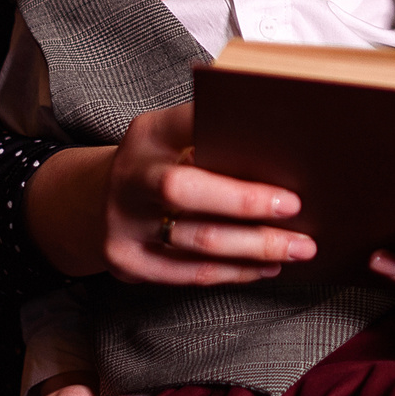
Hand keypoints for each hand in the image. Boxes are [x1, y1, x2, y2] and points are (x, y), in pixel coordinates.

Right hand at [29, 103, 318, 283]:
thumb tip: (284, 157)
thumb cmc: (158, 166)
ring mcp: (123, 222)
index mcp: (148, 134)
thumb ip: (210, 140)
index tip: (280, 141)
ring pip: (199, 240)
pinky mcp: (127, 261)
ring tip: (298, 247)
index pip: (190, 122)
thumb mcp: (170, 139)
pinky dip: (235, 271)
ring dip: (256, 247)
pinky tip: (265, 267)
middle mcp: (129, 175)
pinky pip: (190, 273)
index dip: (229, 130)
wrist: (96, 204)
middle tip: (294, 206)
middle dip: (246, 201)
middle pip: (186, 189)